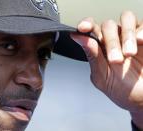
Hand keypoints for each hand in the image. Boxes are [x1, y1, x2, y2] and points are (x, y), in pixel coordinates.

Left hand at [71, 11, 142, 129]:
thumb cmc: (122, 90)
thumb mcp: (103, 76)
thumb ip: (92, 56)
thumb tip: (78, 38)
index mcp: (99, 49)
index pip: (90, 30)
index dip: (86, 25)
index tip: (82, 28)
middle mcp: (114, 41)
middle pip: (107, 26)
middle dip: (111, 41)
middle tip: (116, 60)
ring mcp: (130, 38)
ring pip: (125, 19)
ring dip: (126, 35)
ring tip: (129, 54)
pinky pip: (142, 25)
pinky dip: (140, 31)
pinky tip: (140, 41)